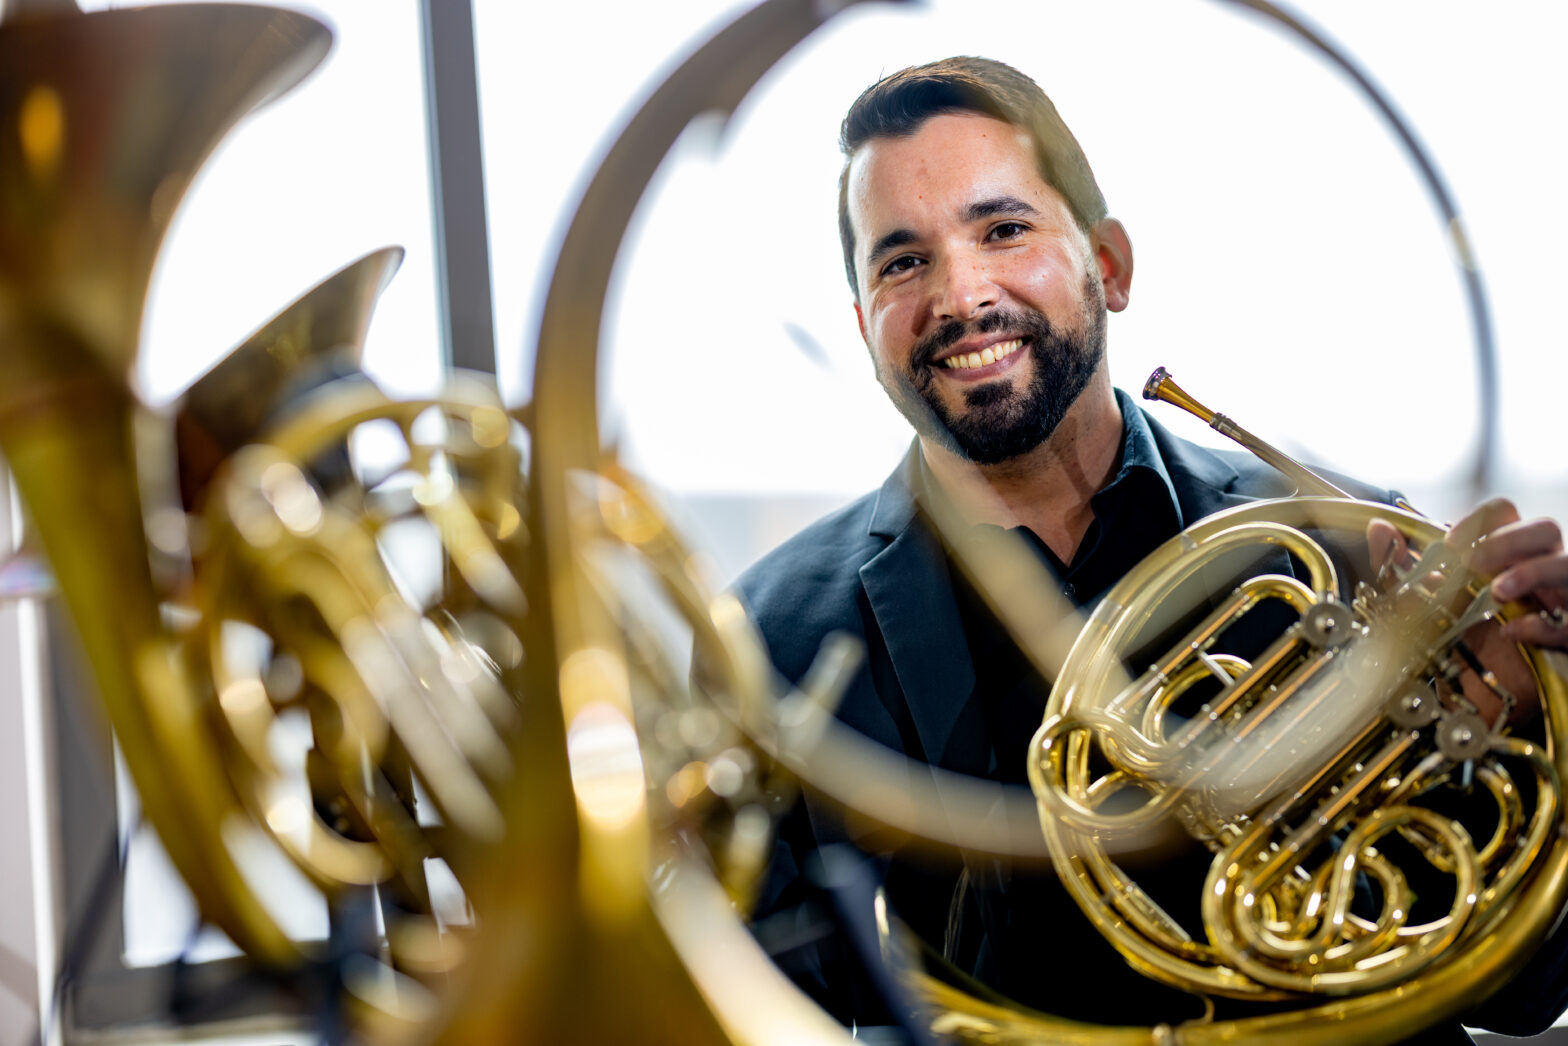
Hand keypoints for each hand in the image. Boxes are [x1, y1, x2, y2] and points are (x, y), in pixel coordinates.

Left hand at [1367, 498, 1567, 724]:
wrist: (1478, 695)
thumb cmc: (1460, 641)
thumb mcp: (1425, 604)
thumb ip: (1402, 566)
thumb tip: (1379, 529)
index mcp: (1504, 555)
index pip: (1505, 514)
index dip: (1482, 519)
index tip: (1451, 542)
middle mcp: (1537, 571)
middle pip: (1544, 529)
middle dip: (1507, 541)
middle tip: (1472, 563)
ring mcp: (1558, 601)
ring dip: (1532, 572)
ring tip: (1497, 592)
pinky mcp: (1566, 635)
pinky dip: (1541, 625)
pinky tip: (1511, 633)